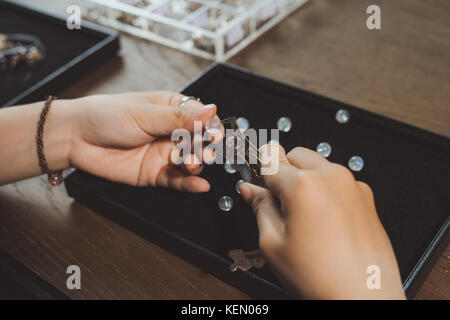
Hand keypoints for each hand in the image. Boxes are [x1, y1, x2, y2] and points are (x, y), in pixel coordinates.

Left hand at [62, 91, 216, 191]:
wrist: (77, 138)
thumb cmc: (107, 116)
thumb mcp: (146, 114)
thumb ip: (180, 118)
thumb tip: (211, 110)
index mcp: (172, 110)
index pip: (202, 118)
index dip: (211, 127)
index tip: (214, 135)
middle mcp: (172, 133)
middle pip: (200, 142)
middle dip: (203, 149)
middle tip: (201, 152)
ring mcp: (164, 154)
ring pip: (191, 163)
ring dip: (195, 165)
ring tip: (188, 164)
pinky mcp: (156, 173)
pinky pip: (177, 180)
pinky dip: (189, 184)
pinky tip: (198, 185)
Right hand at [238, 144, 405, 298]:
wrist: (363, 298)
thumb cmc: (322, 277)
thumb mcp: (273, 244)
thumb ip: (260, 207)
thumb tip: (250, 190)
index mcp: (303, 185)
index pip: (270, 161)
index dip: (258, 172)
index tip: (256, 179)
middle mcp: (331, 177)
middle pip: (295, 155)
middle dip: (284, 172)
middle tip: (279, 202)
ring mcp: (352, 185)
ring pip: (318, 165)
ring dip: (306, 179)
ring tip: (303, 215)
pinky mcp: (366, 197)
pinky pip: (338, 181)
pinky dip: (326, 191)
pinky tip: (323, 220)